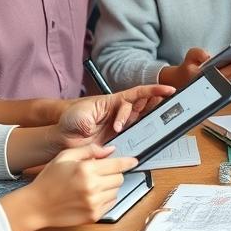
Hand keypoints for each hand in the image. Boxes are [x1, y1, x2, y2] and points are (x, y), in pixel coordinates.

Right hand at [9, 144, 137, 229]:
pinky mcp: (94, 216)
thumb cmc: (49, 180)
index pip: (117, 165)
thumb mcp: (65, 157)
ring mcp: (94, 203)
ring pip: (116, 191)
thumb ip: (89, 151)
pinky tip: (90, 197)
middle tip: (98, 174)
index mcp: (86, 170)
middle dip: (112, 174)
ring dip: (108, 187)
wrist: (36, 206)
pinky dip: (105, 199)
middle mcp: (92, 187)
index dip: (128, 162)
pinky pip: (111, 203)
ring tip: (91, 186)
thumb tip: (110, 150)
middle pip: (119, 178)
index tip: (134, 161)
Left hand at [52, 84, 175, 151]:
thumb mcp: (82, 114)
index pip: (138, 93)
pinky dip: (143, 139)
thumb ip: (99, 117)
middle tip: (167, 108)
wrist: (62, 140)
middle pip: (146, 106)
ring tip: (161, 124)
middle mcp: (121, 114)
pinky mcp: (120, 140)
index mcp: (114, 102)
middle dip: (158, 105)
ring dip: (152, 122)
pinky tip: (146, 141)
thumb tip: (114, 127)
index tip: (168, 90)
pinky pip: (135, 138)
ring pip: (143, 121)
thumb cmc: (70, 121)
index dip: (154, 90)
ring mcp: (122, 127)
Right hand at [159, 48, 230, 87]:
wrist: (182, 80)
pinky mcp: (219, 85)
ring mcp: (216, 85)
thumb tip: (208, 56)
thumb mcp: (190, 55)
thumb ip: (198, 53)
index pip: (220, 73)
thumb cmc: (187, 67)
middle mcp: (211, 83)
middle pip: (229, 77)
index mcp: (203, 77)